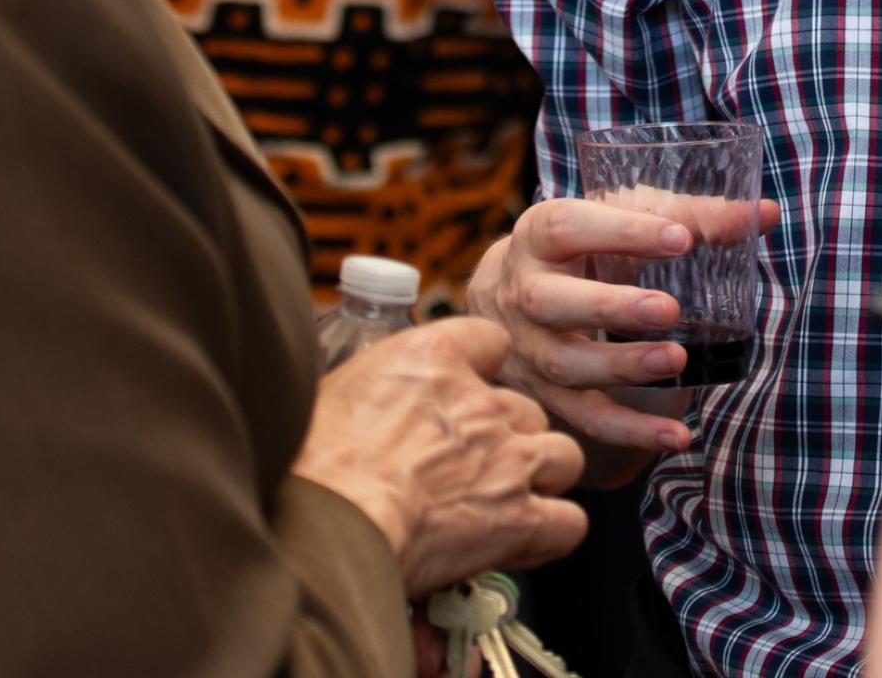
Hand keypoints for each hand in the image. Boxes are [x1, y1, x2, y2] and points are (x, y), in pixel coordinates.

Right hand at [290, 316, 587, 595]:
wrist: (330, 522)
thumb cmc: (314, 464)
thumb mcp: (337, 394)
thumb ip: (377, 386)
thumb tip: (372, 401)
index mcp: (435, 358)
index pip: (491, 341)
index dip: (483, 371)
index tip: (469, 393)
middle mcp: (482, 402)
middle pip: (526, 408)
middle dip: (509, 437)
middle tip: (476, 467)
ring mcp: (508, 458)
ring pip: (563, 456)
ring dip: (542, 478)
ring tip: (509, 502)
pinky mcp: (518, 517)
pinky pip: (568, 523)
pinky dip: (553, 534)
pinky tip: (527, 541)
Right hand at [466, 194, 779, 464]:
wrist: (512, 293)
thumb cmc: (587, 243)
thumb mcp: (621, 216)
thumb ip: (690, 216)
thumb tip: (768, 214)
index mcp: (538, 234)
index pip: (570, 227)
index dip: (621, 232)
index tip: (680, 238)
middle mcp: (522, 291)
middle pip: (552, 302)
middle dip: (611, 307)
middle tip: (670, 310)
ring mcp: (527, 348)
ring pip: (565, 366)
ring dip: (622, 367)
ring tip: (676, 362)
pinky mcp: (544, 395)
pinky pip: (584, 418)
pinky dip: (630, 432)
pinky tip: (676, 437)